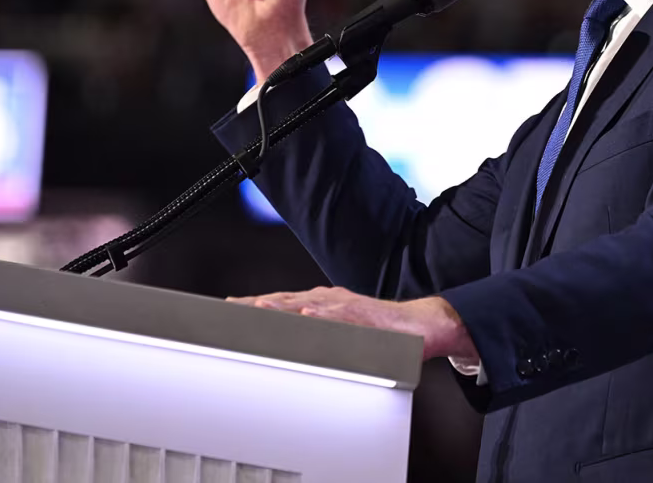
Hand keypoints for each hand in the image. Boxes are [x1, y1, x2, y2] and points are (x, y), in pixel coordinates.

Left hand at [228, 287, 479, 362]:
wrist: (423, 325)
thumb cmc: (384, 332)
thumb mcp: (343, 336)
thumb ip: (321, 338)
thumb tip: (292, 350)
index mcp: (324, 306)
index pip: (283, 305)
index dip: (256, 307)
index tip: (229, 309)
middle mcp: (331, 301)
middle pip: (288, 301)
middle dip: (258, 304)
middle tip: (231, 307)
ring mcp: (347, 306)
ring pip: (309, 304)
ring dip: (283, 306)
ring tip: (259, 307)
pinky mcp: (365, 314)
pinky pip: (341, 315)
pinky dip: (323, 315)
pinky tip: (308, 316)